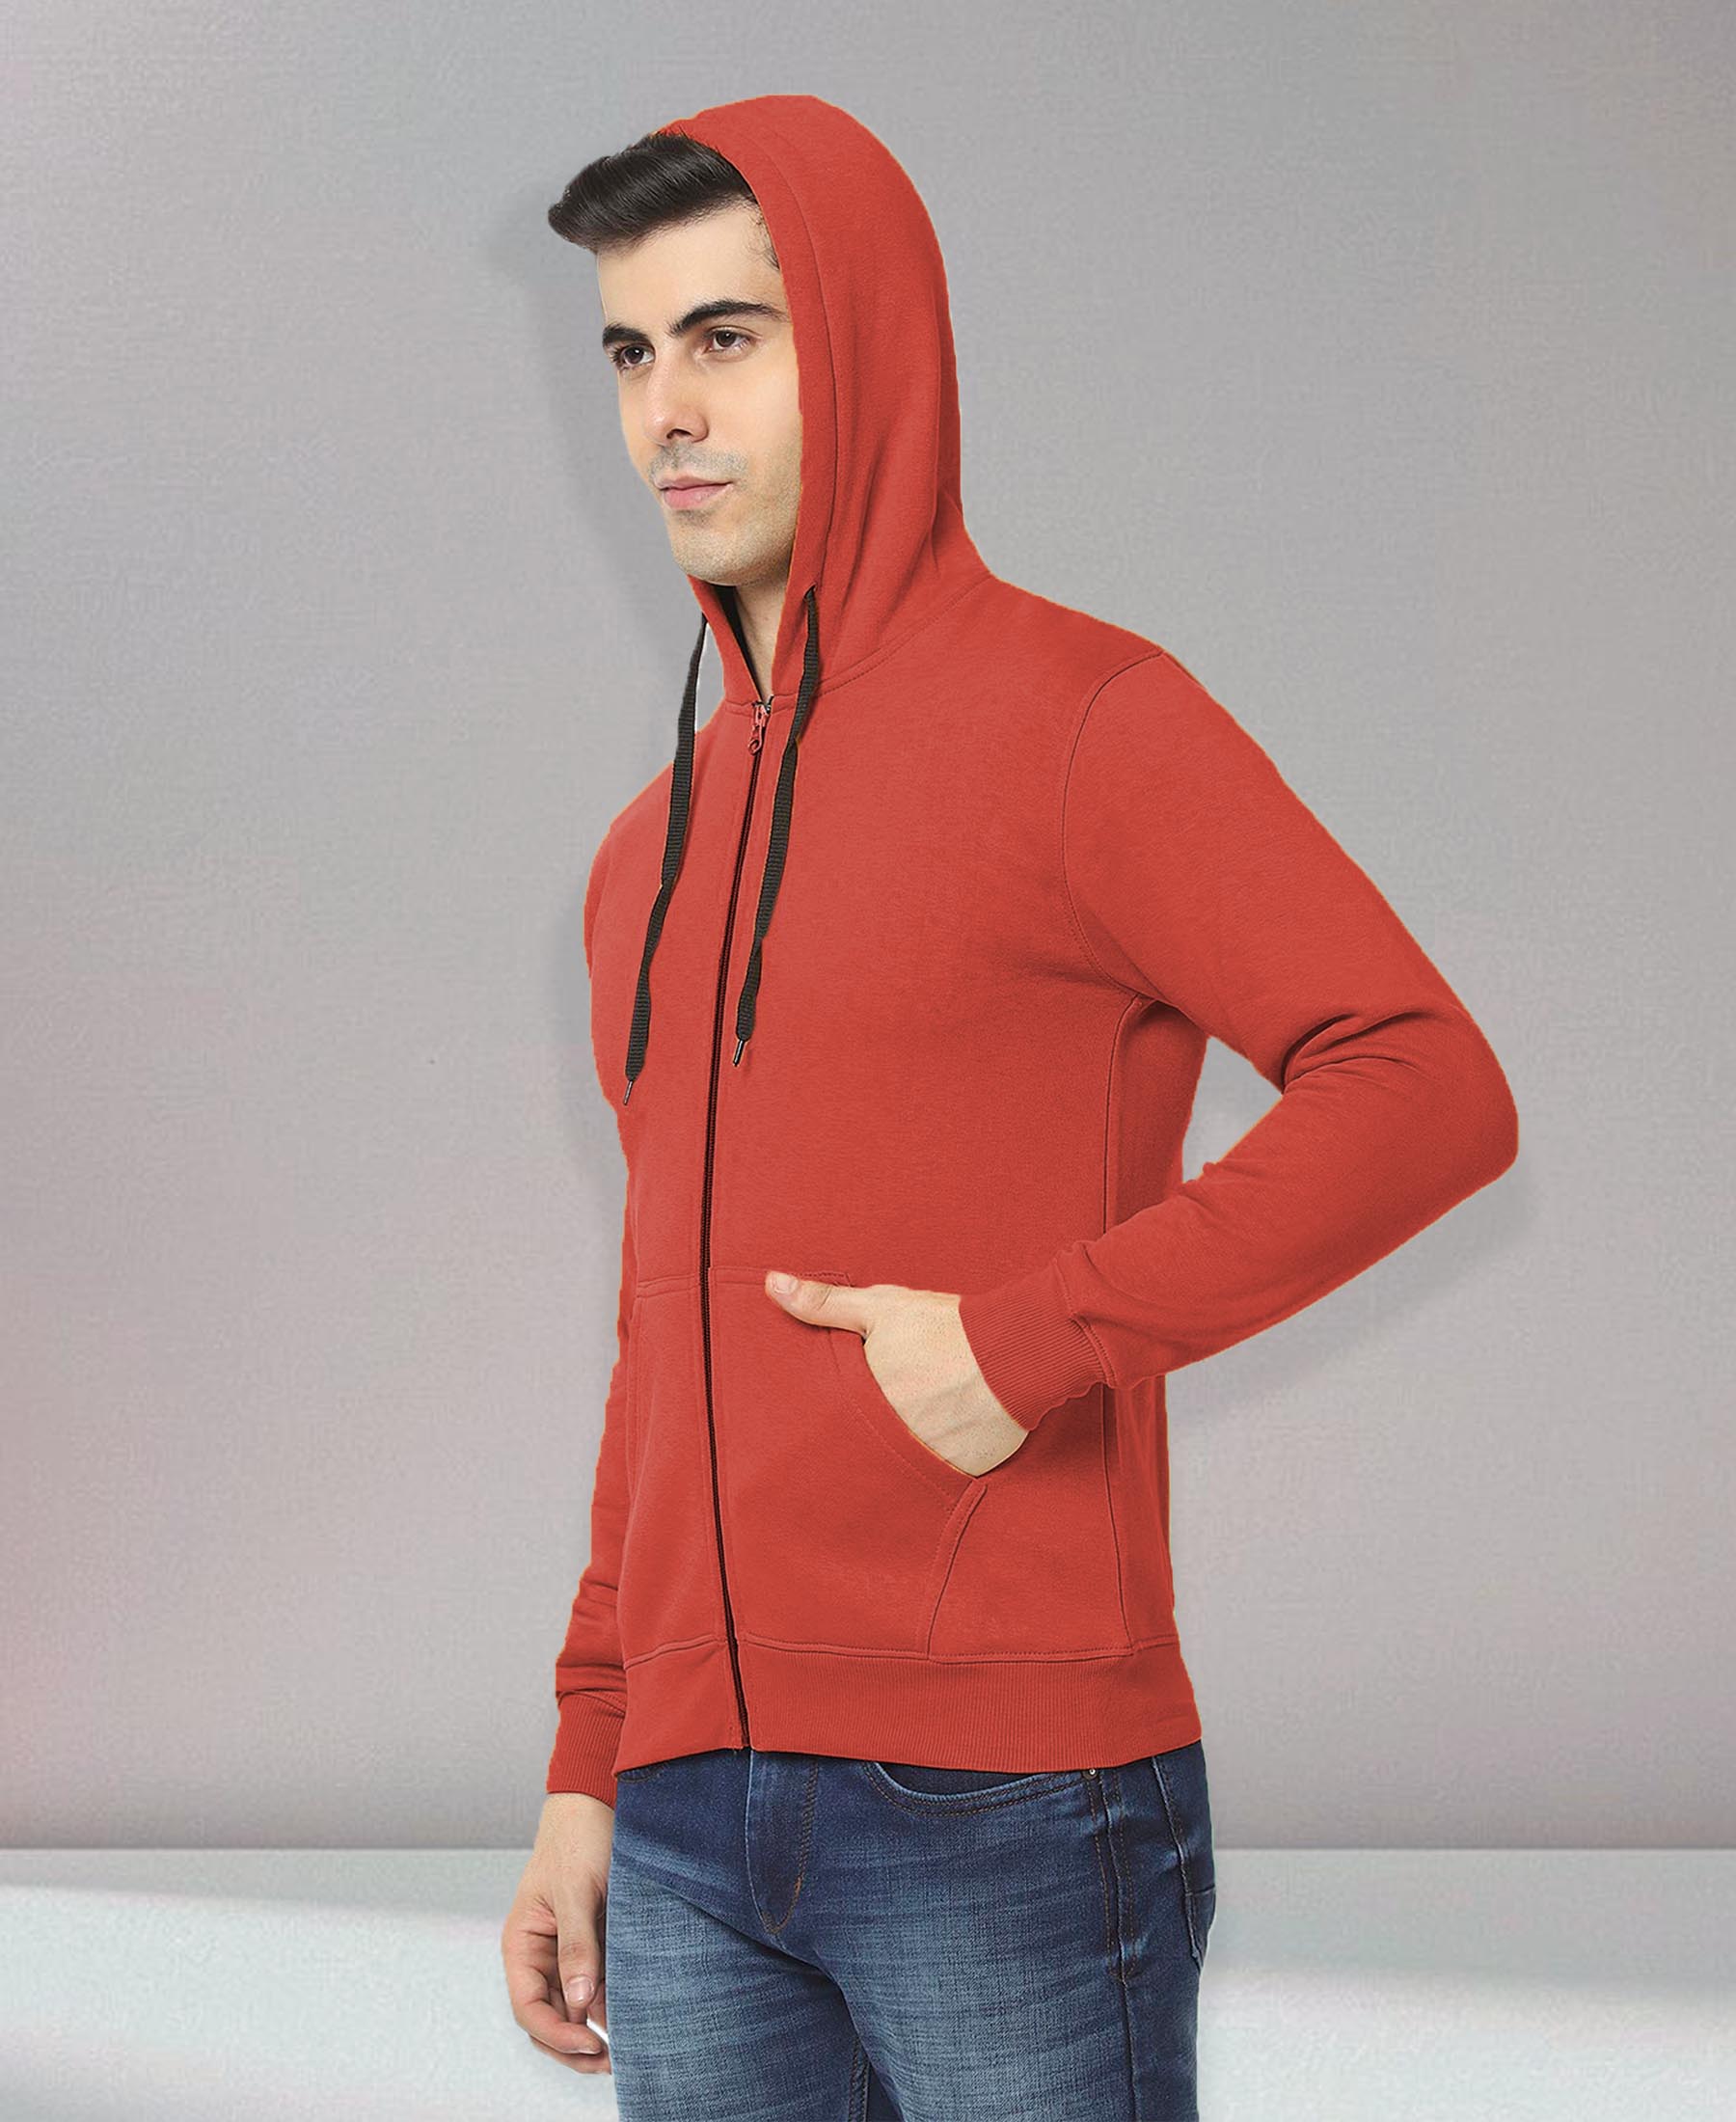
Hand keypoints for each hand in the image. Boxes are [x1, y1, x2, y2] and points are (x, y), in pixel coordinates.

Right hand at [501, 1792, 615, 2075]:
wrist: (598, 1802)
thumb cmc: (578, 1838)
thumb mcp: (575, 1891)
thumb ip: (577, 1945)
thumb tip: (579, 2001)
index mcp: (522, 1944)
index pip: (528, 2008)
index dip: (555, 2035)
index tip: (590, 2044)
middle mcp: (541, 1956)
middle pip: (549, 2019)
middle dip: (575, 2046)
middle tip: (612, 2061)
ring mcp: (568, 1954)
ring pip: (575, 2008)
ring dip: (597, 2029)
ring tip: (631, 2045)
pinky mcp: (595, 1945)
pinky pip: (599, 1986)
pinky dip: (612, 2004)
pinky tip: (636, 2013)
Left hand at [763, 1272, 1029, 1476]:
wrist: (1019, 1348)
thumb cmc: (946, 1326)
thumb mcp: (881, 1307)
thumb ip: (824, 1302)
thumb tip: (771, 1284)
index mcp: (865, 1405)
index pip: (835, 1424)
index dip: (836, 1417)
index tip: (837, 1414)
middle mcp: (892, 1441)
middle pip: (868, 1447)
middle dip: (868, 1438)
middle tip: (885, 1420)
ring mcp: (928, 1461)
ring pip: (903, 1464)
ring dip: (903, 1451)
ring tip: (914, 1430)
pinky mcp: (963, 1472)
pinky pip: (941, 1473)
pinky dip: (939, 1460)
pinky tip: (944, 1439)